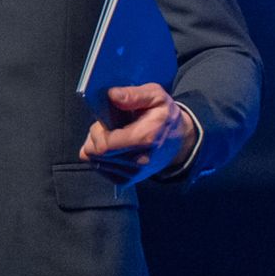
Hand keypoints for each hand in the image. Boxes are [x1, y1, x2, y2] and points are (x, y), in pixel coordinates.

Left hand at [79, 83, 193, 185]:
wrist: (179, 141)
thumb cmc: (164, 116)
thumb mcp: (156, 96)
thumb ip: (133, 95)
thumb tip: (111, 95)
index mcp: (144, 138)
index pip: (105, 144)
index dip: (97, 131)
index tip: (104, 120)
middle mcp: (139, 161)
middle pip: (98, 154)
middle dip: (95, 137)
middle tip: (106, 126)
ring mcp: (133, 173)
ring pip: (97, 162)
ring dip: (97, 147)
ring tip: (112, 135)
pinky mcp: (127, 180)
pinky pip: (101, 170)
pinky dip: (101, 158)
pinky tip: (113, 147)